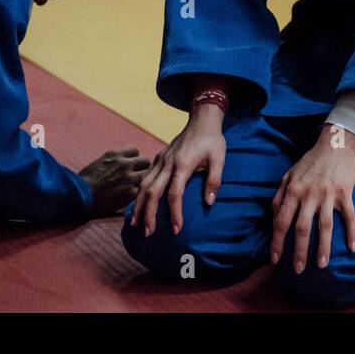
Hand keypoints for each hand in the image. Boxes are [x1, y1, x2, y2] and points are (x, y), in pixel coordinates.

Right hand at [79, 148, 151, 216]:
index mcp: (115, 154)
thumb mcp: (99, 163)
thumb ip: (114, 160)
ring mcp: (129, 178)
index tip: (131, 166)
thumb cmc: (84, 181)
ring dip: (141, 180)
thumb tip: (122, 161)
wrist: (79, 197)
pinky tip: (131, 196)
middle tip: (136, 176)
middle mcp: (124, 163)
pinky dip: (137, 193)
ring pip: (146, 175)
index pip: (135, 150)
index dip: (134, 159)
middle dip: (141, 168)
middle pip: (145, 161)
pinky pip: (141, 189)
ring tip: (133, 187)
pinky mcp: (131, 193)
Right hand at [129, 104, 225, 235]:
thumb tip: (209, 203)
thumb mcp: (219, 159)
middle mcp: (167, 164)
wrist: (202, 120)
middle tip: (148, 234)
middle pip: (152, 192)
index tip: (176, 229)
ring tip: (134, 223)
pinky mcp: (158, 159)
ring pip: (143, 185)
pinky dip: (138, 192)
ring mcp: (160, 160)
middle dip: (148, 214)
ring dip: (138, 205)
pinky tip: (137, 204)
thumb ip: (214, 181)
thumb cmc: (212, 141)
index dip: (175, 213)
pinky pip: (144, 177)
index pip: (175, 194)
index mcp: (182, 165)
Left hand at [271, 125, 354, 273]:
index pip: (281, 221)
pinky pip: (349, 216)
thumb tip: (273, 218)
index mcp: (292, 190)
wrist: (335, 144)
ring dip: (323, 248)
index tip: (275, 259)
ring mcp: (328, 194)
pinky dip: (352, 232)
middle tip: (298, 270)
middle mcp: (309, 194)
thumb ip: (279, 196)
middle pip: (302, 228)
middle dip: (299, 251)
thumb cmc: (311, 161)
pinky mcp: (345, 192)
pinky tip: (353, 247)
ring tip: (321, 265)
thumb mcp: (289, 175)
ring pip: (324, 226)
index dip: (277, 242)